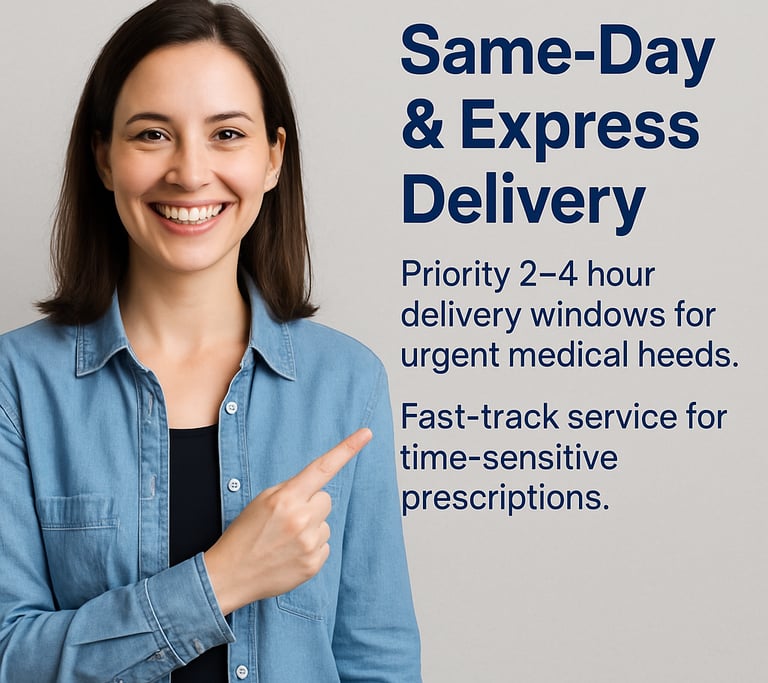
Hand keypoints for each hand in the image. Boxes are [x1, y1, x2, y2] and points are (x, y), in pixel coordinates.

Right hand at [203, 428, 371, 614]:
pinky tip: (290, 554)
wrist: (229, 575)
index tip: (367, 433)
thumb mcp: (262, 501)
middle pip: (325, 500)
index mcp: (286, 498)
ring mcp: (309, 544)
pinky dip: (311, 548)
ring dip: (310, 528)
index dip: (347, 449)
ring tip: (285, 540)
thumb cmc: (245, 534)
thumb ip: (292, 490)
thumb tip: (318, 490)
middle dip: (310, 505)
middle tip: (286, 520)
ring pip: (325, 524)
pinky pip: (324, 545)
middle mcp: (301, 519)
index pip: (322, 468)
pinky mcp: (313, 565)